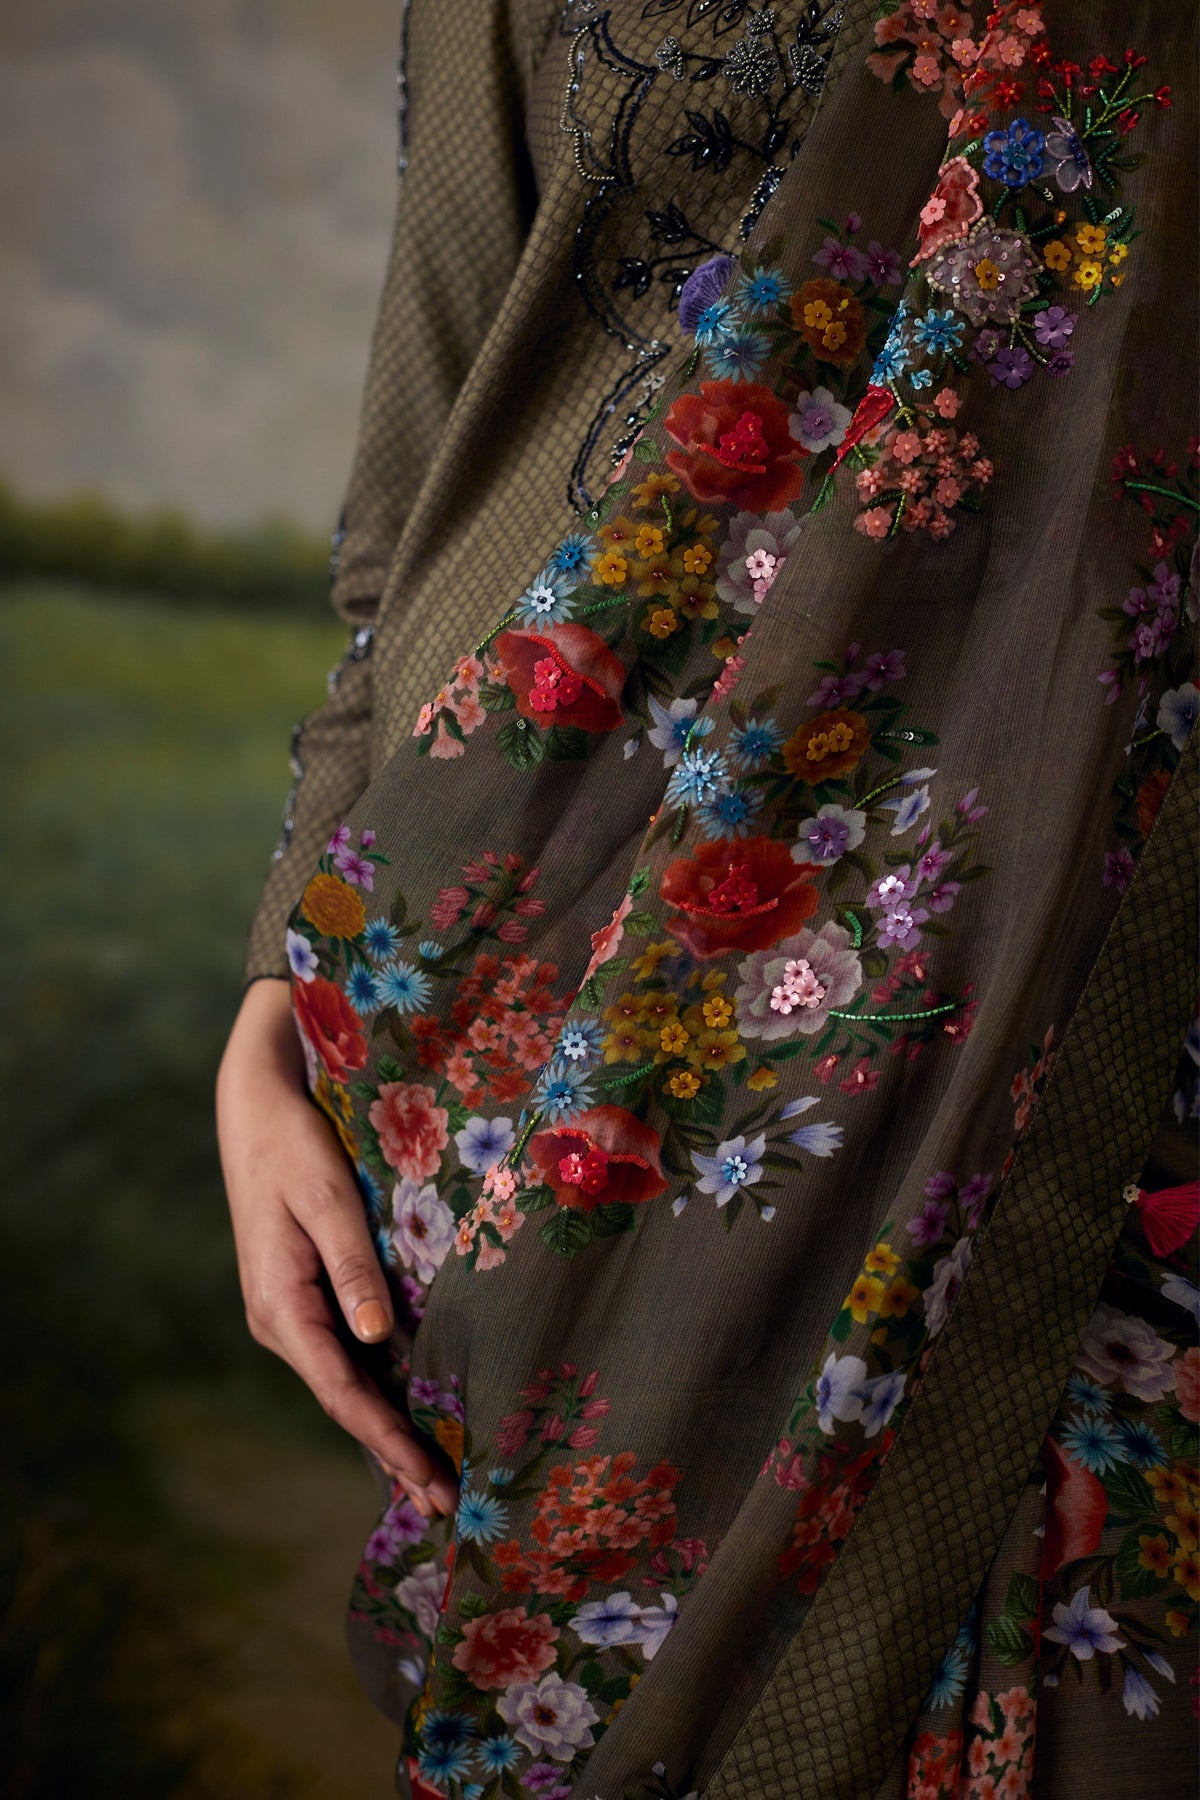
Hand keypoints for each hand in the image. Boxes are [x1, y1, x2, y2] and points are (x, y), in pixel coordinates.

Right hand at [216, 978, 456, 1519]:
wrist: (256, 1105)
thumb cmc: (294, 1146)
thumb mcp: (328, 1200)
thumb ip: (353, 1268)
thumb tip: (374, 1337)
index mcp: (280, 1307)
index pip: (343, 1393)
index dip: (389, 1441)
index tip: (432, 1482)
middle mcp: (281, 1321)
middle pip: (346, 1401)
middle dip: (395, 1453)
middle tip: (449, 1505)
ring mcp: (291, 1311)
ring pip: (347, 1382)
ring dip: (389, 1428)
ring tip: (436, 1475)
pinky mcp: (306, 1294)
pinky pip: (346, 1355)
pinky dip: (379, 1389)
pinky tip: (409, 1411)